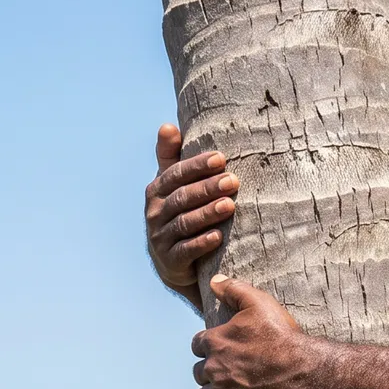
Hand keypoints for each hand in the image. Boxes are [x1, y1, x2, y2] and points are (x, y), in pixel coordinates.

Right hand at [145, 124, 239, 306]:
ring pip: (185, 223)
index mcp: (157, 191)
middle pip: (182, 197)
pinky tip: (219, 236)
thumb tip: (167, 126)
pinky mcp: (170, 261)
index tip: (220, 158)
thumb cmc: (177, 214)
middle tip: (233, 181)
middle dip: (208, 188)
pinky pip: (186, 250)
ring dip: (207, 213)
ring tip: (230, 205)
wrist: (171, 262)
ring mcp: (161, 238)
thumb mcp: (171, 187)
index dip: (197, 166)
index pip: (175, 174)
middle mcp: (155, 213)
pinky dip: (202, 243)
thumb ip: (170, 158)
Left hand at [192, 276, 325, 388]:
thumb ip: (233, 290)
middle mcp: (213, 367)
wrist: (301, 371)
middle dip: (210, 372)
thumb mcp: (259, 303)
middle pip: (199, 372)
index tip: (219, 350)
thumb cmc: (281, 336)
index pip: (197, 345)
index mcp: (215, 341)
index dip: (207, 347)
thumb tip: (214, 280)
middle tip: (228, 372)